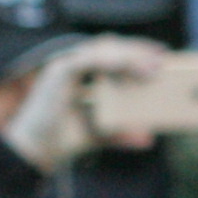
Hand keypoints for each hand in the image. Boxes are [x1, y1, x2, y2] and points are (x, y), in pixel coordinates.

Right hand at [0, 35, 167, 171]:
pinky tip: (126, 66)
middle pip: (110, 46)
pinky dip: (108, 60)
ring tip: (151, 66)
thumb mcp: (99, 134)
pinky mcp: (58, 72)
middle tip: (162, 59)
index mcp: (81, 76)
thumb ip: (121, 133)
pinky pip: (87, 59)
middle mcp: (72, 66)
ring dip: (129, 54)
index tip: (162, 57)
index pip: (112, 54)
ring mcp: (64, 67)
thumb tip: (148, 138)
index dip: (137, 52)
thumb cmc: (60, 139)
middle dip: (138, 50)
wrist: (35, 151)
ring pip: (102, 48)